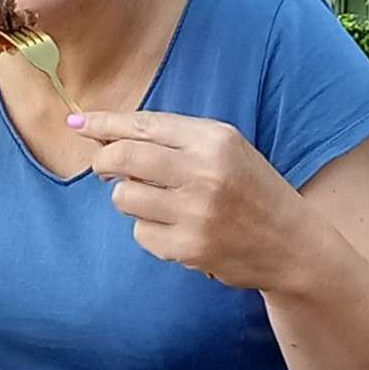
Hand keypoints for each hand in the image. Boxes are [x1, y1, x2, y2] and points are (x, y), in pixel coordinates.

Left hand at [72, 110, 301, 288]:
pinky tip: (177, 230)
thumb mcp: (225, 150)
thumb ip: (174, 140)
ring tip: (158, 202)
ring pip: (124, 197)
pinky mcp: (188, 247)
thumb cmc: (251, 191)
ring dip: (129, 199)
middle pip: (123, 158)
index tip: (77, 122)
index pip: (143, 125)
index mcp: (215, 139)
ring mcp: (196, 213)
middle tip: (105, 167)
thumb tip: (105, 134)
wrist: (291, 245)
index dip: (104, 124)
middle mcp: (205, 172)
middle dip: (104, 161)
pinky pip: (140, 233)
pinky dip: (150, 231)